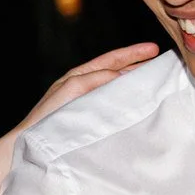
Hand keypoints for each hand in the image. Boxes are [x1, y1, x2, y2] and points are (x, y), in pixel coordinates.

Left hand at [15, 42, 159, 133]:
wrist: (33, 145)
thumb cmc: (47, 117)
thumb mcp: (73, 89)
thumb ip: (97, 79)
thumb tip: (122, 75)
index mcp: (77, 77)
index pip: (111, 60)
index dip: (132, 54)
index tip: (153, 49)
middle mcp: (82, 88)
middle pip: (115, 71)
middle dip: (137, 65)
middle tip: (161, 62)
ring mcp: (85, 105)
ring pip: (115, 89)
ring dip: (134, 83)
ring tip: (154, 82)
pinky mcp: (87, 121)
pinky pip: (112, 106)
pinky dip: (126, 102)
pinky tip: (137, 107)